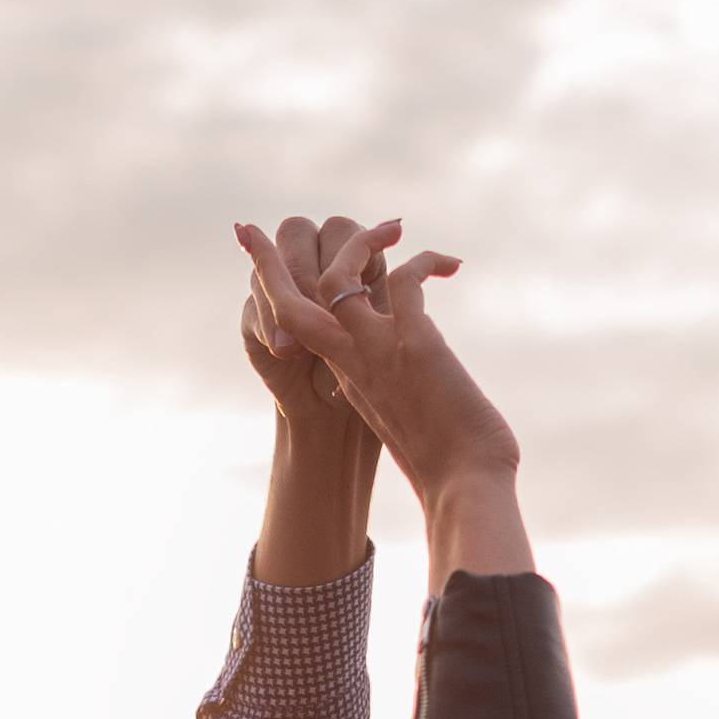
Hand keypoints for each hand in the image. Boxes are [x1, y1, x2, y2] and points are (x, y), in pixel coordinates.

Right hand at [235, 216, 527, 584]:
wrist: (465, 491)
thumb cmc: (450, 466)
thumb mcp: (408, 419)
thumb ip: (399, 391)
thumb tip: (421, 383)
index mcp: (349, 379)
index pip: (301, 328)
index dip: (278, 294)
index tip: (258, 258)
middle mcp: (354, 364)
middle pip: (292, 303)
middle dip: (269, 262)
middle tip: (253, 229)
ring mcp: (379, 352)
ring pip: (336, 280)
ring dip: (358, 244)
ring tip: (392, 228)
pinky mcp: (414, 343)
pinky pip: (405, 277)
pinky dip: (425, 261)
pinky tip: (450, 265)